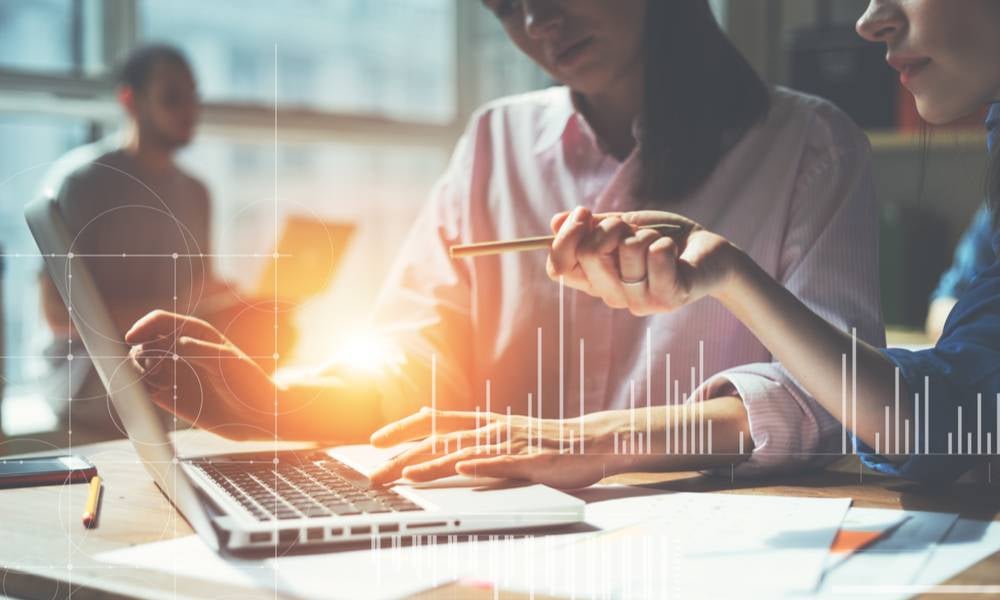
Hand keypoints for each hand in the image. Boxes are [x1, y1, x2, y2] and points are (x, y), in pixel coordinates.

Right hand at [124, 309, 277, 439]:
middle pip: (144, 341)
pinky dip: (140, 387)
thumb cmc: (248, 382)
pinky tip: (157, 393)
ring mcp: (173, 372)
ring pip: (139, 363)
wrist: (255, 414)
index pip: (159, 321)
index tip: (132, 339)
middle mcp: (180, 350)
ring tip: (160, 385)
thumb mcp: (226, 361)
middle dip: (142, 353)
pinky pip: (143, 386)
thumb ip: (197, 349)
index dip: (143, 327)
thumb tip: (169, 343)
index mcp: (195, 333)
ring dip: (140, 371)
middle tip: (157, 371)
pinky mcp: (169, 395)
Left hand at [368, 408, 626, 489]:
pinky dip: (481, 464)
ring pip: (466, 450)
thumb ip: (474, 437)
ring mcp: (512, 442)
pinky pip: (503, 461)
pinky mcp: (532, 459)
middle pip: (441, 438)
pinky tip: (463, 469)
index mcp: (485, 422)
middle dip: (404, 455)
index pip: (435, 420)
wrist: (592, 440)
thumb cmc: (547, 442)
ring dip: (432, 464)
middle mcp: (493, 428)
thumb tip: (436, 436)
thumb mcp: (504, 435)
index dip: (403, 428)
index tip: (375, 441)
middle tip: (376, 472)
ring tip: (405, 475)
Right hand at [549, 209, 740, 315]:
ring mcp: (639, 301)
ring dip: (645, 233)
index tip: (583, 213)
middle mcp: (613, 296)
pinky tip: (674, 250)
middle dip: (611, 225)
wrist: (710, 252)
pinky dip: (665, 241)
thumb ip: (593, 227)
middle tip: (631, 227)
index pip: (559, 268)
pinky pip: (655, 256)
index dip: (565, 238)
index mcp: (596, 280)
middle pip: (587, 253)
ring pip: (626, 250)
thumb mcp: (624, 227)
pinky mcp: (668, 299)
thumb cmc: (664, 238)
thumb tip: (555, 222)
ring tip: (659, 241)